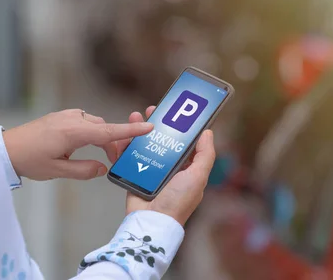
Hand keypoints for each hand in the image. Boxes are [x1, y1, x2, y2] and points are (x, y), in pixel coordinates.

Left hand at [2, 109, 152, 180]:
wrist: (6, 148)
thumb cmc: (29, 160)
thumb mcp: (57, 171)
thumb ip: (84, 170)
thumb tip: (103, 168)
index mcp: (74, 131)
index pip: (109, 131)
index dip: (130, 130)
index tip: (148, 127)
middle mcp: (73, 119)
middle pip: (104, 128)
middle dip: (114, 143)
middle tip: (115, 161)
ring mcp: (67, 115)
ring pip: (95, 125)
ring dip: (102, 139)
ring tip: (101, 157)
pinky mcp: (62, 116)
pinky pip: (85, 122)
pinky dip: (91, 133)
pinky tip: (84, 147)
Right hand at [125, 107, 215, 225]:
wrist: (150, 221)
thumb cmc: (177, 202)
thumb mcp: (197, 177)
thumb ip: (205, 155)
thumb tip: (208, 132)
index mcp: (186, 168)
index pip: (184, 142)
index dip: (180, 126)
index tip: (174, 112)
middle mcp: (169, 168)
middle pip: (163, 140)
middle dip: (157, 124)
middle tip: (152, 110)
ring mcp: (151, 170)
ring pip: (145, 144)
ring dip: (140, 129)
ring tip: (135, 116)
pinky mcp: (134, 174)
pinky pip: (129, 155)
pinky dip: (126, 144)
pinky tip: (124, 133)